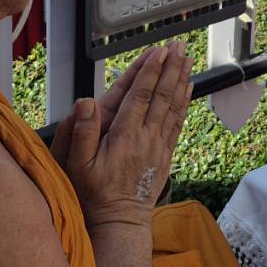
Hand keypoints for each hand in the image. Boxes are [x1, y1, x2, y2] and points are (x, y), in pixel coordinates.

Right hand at [50, 41, 191, 227]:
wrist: (120, 221)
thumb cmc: (95, 193)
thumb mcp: (79, 166)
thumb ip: (82, 133)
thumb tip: (85, 102)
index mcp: (125, 136)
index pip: (141, 96)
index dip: (150, 72)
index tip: (158, 52)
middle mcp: (146, 137)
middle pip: (162, 95)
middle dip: (170, 68)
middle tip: (178, 45)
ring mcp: (159, 145)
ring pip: (173, 106)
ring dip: (180, 79)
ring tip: (187, 58)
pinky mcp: (165, 153)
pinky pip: (177, 122)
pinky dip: (183, 102)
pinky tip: (187, 88)